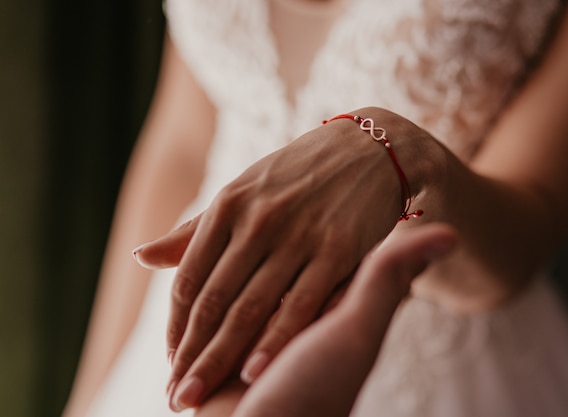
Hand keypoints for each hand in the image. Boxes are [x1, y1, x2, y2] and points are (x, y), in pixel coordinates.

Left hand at [134, 107, 440, 410]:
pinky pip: (302, 304)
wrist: (369, 151)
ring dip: (223, 358)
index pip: (189, 279)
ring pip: (253, 308)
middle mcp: (258, 220)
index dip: (176, 328)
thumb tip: (140, 257)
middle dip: (193, 355)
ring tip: (203, 396)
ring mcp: (299, 234)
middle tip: (177, 398)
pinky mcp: (339, 249)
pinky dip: (277, 341)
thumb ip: (194, 232)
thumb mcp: (243, 193)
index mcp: (229, 205)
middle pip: (215, 300)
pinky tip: (255, 372)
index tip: (171, 363)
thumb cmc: (298, 178)